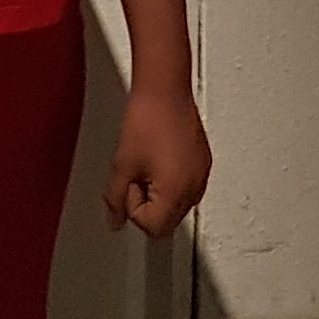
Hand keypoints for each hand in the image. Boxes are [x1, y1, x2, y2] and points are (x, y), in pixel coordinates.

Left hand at [107, 85, 209, 236]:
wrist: (164, 90)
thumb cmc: (147, 120)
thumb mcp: (122, 164)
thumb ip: (115, 199)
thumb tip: (115, 222)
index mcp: (176, 193)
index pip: (153, 228)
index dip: (134, 209)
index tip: (130, 184)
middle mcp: (195, 189)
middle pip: (168, 222)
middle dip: (148, 204)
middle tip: (137, 174)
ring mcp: (201, 176)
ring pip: (177, 206)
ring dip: (159, 194)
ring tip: (148, 163)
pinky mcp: (203, 164)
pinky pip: (186, 187)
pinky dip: (171, 181)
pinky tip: (160, 157)